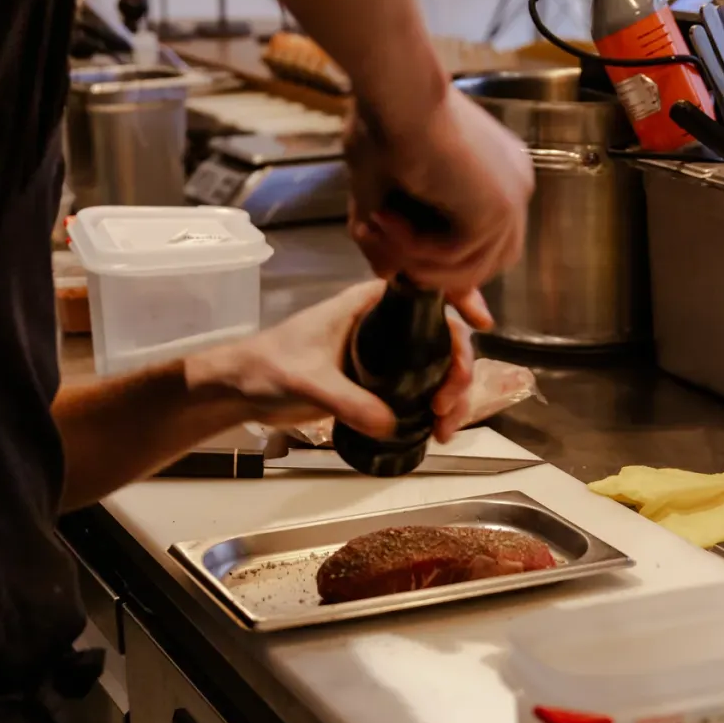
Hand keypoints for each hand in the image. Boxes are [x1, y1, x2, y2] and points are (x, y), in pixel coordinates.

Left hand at [184, 281, 476, 443]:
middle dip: (460, 369)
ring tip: (444, 428)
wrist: (240, 389)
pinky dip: (433, 406)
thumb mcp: (307, 380)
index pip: (427, 292)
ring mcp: (382, 351)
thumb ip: (347, 400)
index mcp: (368, 303)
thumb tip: (391, 424)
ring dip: (451, 394)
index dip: (462, 299)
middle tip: (448, 406)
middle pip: (442, 335)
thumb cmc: (266, 367)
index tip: (483, 322)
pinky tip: (434, 430)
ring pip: (435, 365)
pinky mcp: (376, 380)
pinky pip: (418, 387)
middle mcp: (382, 322)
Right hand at [345, 84, 532, 294]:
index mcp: (495, 175)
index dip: (466, 280)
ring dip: (417, 262)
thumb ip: (387, 235)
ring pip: (471, 268)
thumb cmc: (381, 122)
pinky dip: (418, 251)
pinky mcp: (499, 208)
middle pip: (487, 263)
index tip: (468, 315)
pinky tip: (392, 221)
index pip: (489, 243)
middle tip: (385, 250)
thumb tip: (385, 275)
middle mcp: (513, 185)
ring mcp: (511, 198)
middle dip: (434, 274)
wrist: (394, 93)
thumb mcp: (378, 191)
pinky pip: (458, 259)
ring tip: (381, 228)